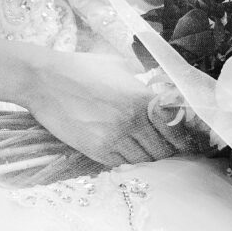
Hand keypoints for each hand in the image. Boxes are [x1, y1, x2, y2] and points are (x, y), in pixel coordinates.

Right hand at [19, 50, 199, 167]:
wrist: (44, 80)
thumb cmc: (81, 67)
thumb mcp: (118, 66)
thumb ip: (140, 81)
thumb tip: (157, 91)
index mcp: (141, 97)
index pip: (175, 126)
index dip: (183, 135)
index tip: (187, 139)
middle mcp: (132, 120)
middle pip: (164, 149)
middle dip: (168, 149)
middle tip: (168, 148)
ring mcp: (115, 138)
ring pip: (145, 160)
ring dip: (149, 157)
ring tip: (146, 150)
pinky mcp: (97, 151)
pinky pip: (124, 164)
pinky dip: (130, 162)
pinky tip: (127, 152)